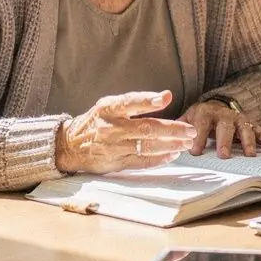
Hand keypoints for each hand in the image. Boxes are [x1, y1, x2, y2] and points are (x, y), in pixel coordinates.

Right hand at [55, 90, 197, 173]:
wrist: (70, 146)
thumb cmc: (95, 122)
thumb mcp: (108, 106)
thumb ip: (134, 102)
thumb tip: (165, 97)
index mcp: (108, 108)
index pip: (130, 102)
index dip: (148, 100)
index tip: (166, 98)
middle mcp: (111, 127)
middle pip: (146, 128)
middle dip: (172, 130)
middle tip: (190, 130)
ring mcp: (113, 147)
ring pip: (147, 146)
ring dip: (170, 145)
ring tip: (186, 143)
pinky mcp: (116, 163)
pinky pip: (142, 162)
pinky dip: (159, 159)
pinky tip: (172, 155)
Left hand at [182, 100, 260, 158]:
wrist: (217, 105)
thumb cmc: (200, 118)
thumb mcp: (187, 119)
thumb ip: (178, 128)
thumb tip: (165, 141)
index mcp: (205, 112)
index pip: (201, 123)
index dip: (198, 137)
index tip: (195, 152)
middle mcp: (224, 114)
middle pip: (225, 126)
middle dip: (225, 141)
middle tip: (224, 155)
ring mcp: (239, 119)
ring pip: (245, 129)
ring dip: (248, 142)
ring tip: (250, 155)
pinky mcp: (251, 124)